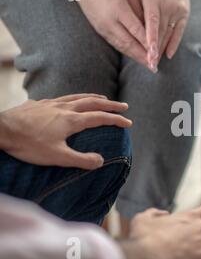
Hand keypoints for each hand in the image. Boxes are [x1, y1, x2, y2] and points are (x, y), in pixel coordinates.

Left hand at [0, 94, 131, 169]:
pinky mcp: (39, 103)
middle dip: (110, 104)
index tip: (128, 122)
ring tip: (102, 97)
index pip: (100, 118)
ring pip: (78, 97)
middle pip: (93, 103)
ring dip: (93, 97)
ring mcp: (51, 103)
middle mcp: (65, 108)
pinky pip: (63, 98)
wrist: (1, 130)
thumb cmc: (29, 144)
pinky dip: (74, 98)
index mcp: (72, 120)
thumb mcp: (57, 157)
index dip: (116, 120)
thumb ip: (81, 160)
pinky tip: (70, 101)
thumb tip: (101, 161)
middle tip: (123, 106)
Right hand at [64, 0, 147, 65]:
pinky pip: (116, 45)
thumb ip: (140, 12)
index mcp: (119, 9)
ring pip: (122, 46)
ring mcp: (103, 28)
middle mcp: (110, 22)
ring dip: (135, 57)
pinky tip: (135, 58)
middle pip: (129, 43)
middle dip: (143, 56)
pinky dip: (127, 53)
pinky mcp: (100, 32)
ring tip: (147, 65)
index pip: (136, 30)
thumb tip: (152, 31)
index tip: (157, 53)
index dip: (147, 44)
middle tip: (154, 66)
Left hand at [137, 0, 190, 71]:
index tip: (149, 54)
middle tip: (149, 65)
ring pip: (168, 34)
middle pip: (161, 32)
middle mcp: (168, 6)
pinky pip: (179, 33)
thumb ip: (139, 15)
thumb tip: (134, 37)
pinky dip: (173, 44)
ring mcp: (178, 11)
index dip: (151, 39)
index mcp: (154, 0)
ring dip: (162, 49)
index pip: (152, 23)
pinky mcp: (184, 15)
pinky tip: (168, 55)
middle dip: (155, 50)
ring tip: (155, 62)